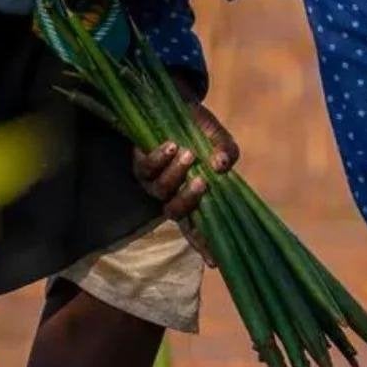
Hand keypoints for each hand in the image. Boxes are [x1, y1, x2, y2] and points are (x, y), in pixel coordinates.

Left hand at [131, 98, 238, 264]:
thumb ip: (227, 152)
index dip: (206, 246)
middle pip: (177, 214)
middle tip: (203, 181)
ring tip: (189, 153)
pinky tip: (171, 146)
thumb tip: (222, 165)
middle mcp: (173, 195)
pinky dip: (160, 158)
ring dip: (175, 174)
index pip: (199, 228)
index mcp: (195, 197)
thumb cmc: (199, 128)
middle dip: (189, 200)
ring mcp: (155, 183)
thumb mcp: (218, 139)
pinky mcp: (140, 165)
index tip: (215, 261)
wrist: (175, 104)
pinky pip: (146, 169)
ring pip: (162, 192)